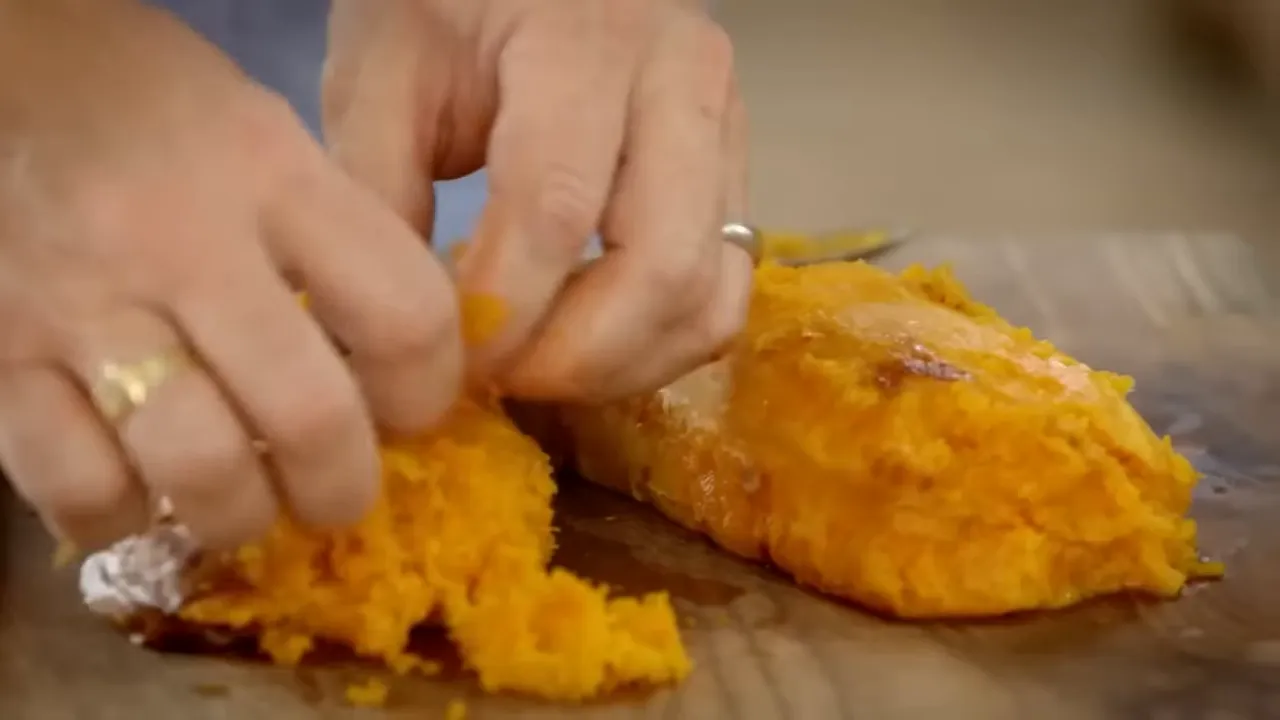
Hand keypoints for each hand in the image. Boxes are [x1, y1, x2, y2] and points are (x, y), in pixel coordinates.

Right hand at [0, 0, 461, 548]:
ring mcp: (83, 306)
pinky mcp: (0, 357)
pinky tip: (137, 489)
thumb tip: (401, 364)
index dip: (430, 391)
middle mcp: (184, 243)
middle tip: (336, 494)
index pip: (406, 314)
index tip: (412, 411)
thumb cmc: (153, 111)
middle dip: (342, 488)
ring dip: (240, 514)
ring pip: (196, 466)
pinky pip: (78, 487)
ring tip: (243, 504)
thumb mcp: (268, 137)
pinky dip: (121, 515)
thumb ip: (337, 238)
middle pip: (308, 415)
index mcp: (274, 176)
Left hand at [325, 0, 753, 399]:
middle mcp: (685, 84)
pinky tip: (586, 346)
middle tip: (493, 380)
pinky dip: (659, 348)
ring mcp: (728, 135)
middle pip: (661, 268)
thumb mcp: (383, 74)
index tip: (441, 361)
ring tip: (537, 371)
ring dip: (621, 365)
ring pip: (708, 298)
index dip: (500, 309)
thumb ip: (376, 194)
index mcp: (585, 42)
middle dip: (571, 357)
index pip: (555, 206)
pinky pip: (722, 297)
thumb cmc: (445, 7)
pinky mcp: (736, 179)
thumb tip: (390, 339)